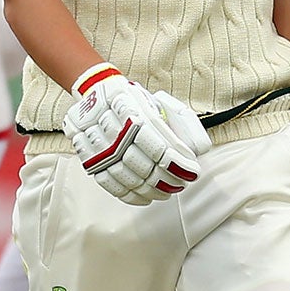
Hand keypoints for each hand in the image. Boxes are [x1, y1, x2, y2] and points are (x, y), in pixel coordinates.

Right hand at [62, 64, 210, 205]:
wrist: (93, 93)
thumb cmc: (132, 100)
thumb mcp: (158, 101)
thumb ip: (182, 122)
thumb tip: (198, 149)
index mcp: (133, 113)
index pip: (161, 149)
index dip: (178, 165)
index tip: (191, 172)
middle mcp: (114, 133)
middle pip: (147, 168)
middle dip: (169, 181)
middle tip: (181, 183)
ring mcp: (100, 149)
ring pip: (130, 180)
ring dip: (154, 191)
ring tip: (168, 190)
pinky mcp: (91, 161)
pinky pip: (111, 185)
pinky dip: (131, 196)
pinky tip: (145, 197)